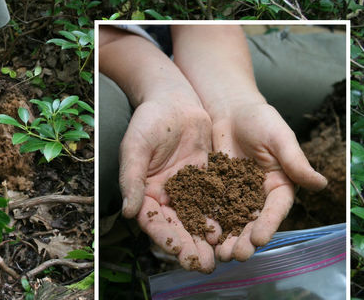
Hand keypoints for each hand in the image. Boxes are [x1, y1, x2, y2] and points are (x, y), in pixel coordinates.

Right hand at [120, 98, 220, 272]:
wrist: (174, 98)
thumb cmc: (148, 120)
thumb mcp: (135, 147)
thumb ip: (131, 179)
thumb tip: (128, 213)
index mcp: (144, 191)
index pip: (154, 222)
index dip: (168, 239)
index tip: (181, 254)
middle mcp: (166, 194)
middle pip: (179, 226)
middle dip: (191, 247)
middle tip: (205, 265)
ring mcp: (187, 188)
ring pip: (198, 218)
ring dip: (209, 238)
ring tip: (222, 254)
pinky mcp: (206, 179)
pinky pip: (216, 201)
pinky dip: (224, 216)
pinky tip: (236, 228)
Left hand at [210, 101, 327, 261]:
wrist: (230, 109)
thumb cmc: (260, 119)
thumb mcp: (279, 138)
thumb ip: (296, 161)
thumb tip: (321, 183)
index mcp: (279, 186)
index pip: (275, 210)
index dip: (267, 225)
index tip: (260, 239)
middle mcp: (258, 195)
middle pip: (252, 221)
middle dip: (245, 239)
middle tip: (235, 255)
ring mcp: (236, 194)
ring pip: (232, 220)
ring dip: (226, 238)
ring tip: (219, 254)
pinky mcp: (216, 189)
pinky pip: (212, 208)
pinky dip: (209, 222)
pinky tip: (201, 235)